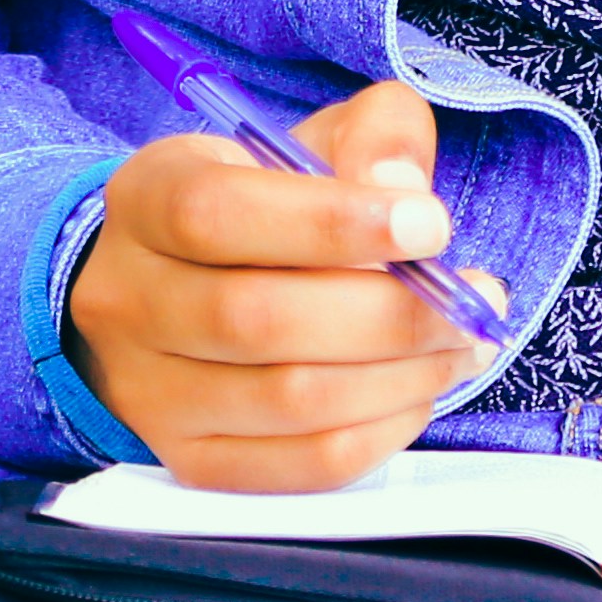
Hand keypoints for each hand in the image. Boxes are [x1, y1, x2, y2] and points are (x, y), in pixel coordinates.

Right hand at [62, 75, 492, 488]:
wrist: (183, 284)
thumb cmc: (267, 205)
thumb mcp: (316, 139)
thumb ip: (375, 137)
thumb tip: (403, 190)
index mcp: (149, 197)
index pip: (220, 213)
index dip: (332, 222)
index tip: (432, 224)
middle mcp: (129, 299)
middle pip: (259, 320)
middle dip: (392, 313)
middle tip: (472, 301)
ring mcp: (151, 393)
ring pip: (289, 400)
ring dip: (402, 375)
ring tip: (463, 343)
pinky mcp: (192, 460)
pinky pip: (302, 464)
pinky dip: (381, 431)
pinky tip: (419, 390)